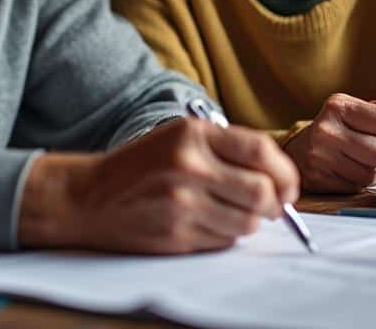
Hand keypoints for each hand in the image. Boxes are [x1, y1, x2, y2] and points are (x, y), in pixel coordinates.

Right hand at [17, 117, 299, 253]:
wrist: (88, 196)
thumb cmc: (140, 165)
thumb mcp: (179, 137)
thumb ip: (227, 148)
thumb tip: (278, 177)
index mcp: (193, 134)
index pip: (261, 152)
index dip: (284, 173)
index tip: (287, 186)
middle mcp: (190, 166)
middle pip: (262, 192)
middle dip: (275, 204)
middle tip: (270, 206)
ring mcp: (183, 203)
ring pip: (248, 221)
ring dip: (249, 221)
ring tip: (230, 212)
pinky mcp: (176, 234)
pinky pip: (224, 240)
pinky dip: (225, 235)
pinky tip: (205, 222)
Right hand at [283, 92, 375, 192]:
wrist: (297, 151)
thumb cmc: (332, 129)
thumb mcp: (351, 110)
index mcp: (338, 106)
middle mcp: (327, 129)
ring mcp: (320, 155)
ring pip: (372, 174)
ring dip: (375, 171)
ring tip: (364, 161)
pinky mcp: (319, 178)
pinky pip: (357, 186)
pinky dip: (360, 182)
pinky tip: (352, 171)